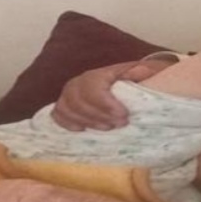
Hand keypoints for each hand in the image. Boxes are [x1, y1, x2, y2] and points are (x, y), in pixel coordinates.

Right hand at [51, 58, 174, 130]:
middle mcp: (80, 82)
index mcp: (98, 74)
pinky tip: (82, 129)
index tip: (123, 115)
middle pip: (79, 101)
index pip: (94, 87)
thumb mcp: (141, 74)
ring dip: (87, 121)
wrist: (123, 82)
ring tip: (108, 128)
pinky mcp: (65, 105)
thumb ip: (141, 73)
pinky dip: (67, 122)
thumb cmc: (132, 80)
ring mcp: (69, 94)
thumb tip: (143, 71)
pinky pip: (58, 114)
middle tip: (120, 124)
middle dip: (99, 116)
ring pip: (68, 108)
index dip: (106, 104)